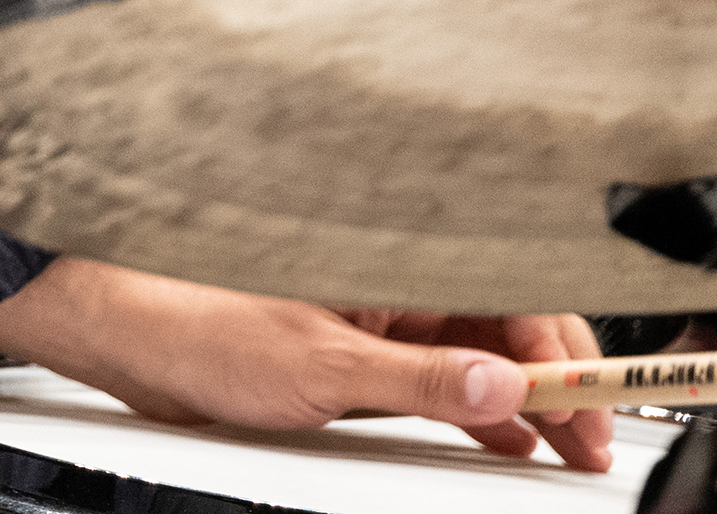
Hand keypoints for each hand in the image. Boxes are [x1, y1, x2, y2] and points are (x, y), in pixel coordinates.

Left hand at [0, 257, 613, 473]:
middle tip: (591, 444)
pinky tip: (501, 438)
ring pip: (472, 358)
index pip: (507, 302)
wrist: (122, 333)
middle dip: (554, 384)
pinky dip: (473, 409)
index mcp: (393, 266)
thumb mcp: (320, 366)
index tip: (594, 405)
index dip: (560, 355)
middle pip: (500, 330)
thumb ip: (419, 380)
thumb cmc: (198, 318)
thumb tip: (505, 388)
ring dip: (521, 402)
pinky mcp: (349, 355)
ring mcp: (371, 321)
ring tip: (563, 450)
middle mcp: (390, 287)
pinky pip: (433, 378)